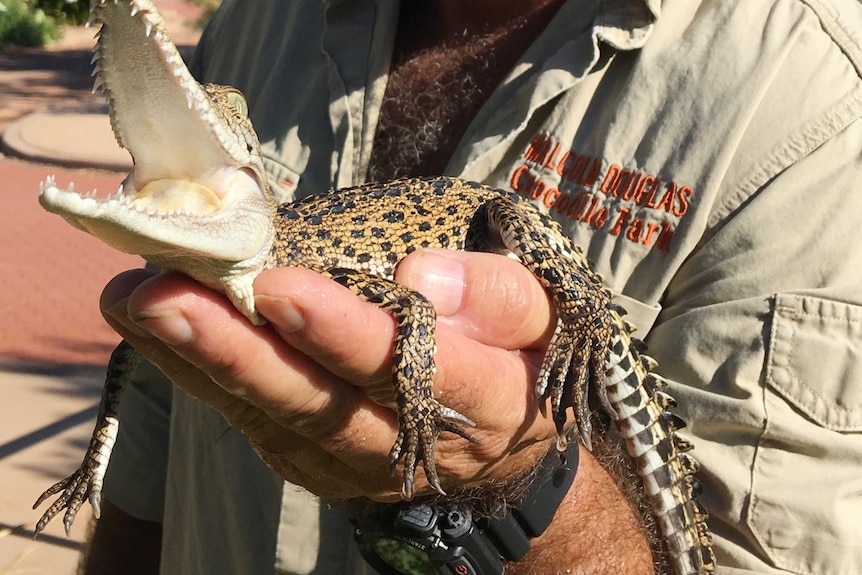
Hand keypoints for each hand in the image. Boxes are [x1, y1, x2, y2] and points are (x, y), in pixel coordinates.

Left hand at [100, 249, 653, 571]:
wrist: (499, 444)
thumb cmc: (518, 358)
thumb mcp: (545, 319)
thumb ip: (498, 295)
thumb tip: (423, 274)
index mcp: (483, 401)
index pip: (416, 368)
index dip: (349, 334)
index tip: (282, 287)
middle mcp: (407, 443)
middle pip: (319, 404)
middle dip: (241, 352)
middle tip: (165, 298)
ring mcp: (352, 461)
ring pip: (272, 416)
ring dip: (199, 362)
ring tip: (133, 302)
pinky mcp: (313, 461)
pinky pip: (252, 418)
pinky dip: (198, 374)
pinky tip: (151, 327)